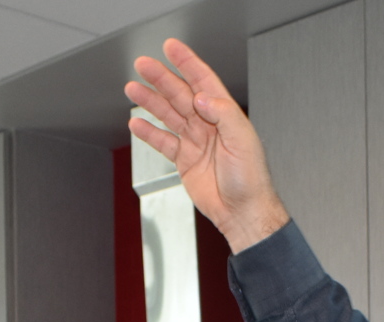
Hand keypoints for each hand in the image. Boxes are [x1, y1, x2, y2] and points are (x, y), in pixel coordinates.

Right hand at [125, 39, 289, 251]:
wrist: (243, 212)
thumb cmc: (251, 180)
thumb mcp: (243, 140)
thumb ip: (224, 114)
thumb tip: (202, 98)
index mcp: (225, 116)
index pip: (203, 81)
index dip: (187, 63)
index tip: (172, 48)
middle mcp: (209, 125)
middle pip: (180, 94)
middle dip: (161, 78)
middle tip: (143, 65)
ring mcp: (196, 142)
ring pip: (169, 115)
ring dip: (151, 101)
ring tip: (133, 88)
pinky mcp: (185, 161)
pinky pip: (163, 142)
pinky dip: (149, 132)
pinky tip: (137, 123)